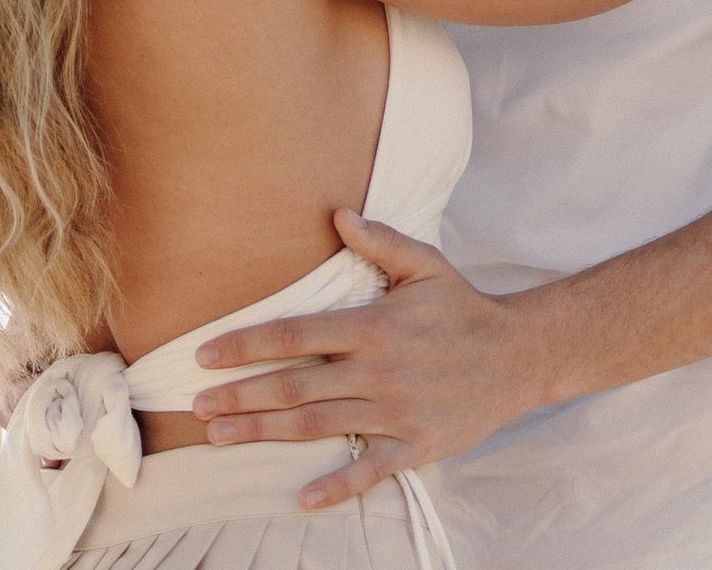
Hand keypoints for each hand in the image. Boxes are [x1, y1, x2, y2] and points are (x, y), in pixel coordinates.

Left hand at [192, 210, 544, 506]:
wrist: (516, 357)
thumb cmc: (461, 307)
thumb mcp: (424, 263)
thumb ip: (379, 241)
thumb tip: (335, 214)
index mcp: (374, 325)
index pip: (296, 335)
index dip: (247, 344)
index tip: (205, 354)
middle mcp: (378, 371)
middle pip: (295, 387)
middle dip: (240, 396)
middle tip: (195, 405)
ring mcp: (395, 413)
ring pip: (317, 426)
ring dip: (264, 434)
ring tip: (220, 437)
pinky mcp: (414, 446)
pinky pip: (369, 471)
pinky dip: (335, 487)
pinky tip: (301, 498)